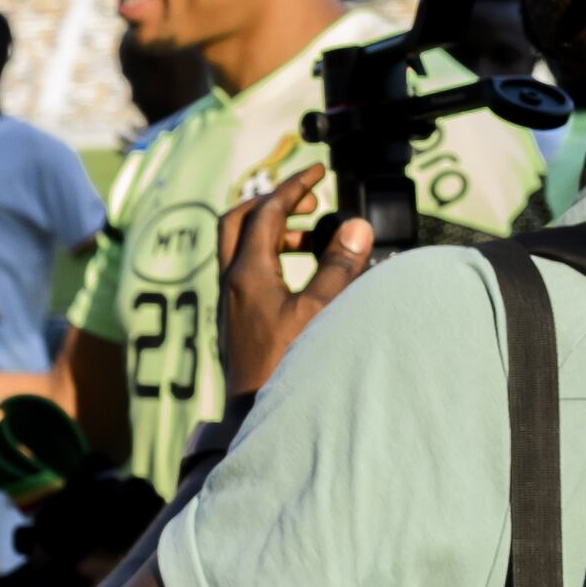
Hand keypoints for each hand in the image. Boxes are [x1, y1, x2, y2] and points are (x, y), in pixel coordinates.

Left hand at [217, 165, 370, 400]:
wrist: (254, 415)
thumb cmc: (286, 365)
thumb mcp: (322, 312)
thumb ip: (339, 266)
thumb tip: (356, 227)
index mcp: (247, 272)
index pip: (266, 210)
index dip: (295, 185)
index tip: (319, 171)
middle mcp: (231, 282)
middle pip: (238, 220)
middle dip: (272, 203)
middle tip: (308, 203)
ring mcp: (229, 302)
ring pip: (240, 247)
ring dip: (273, 232)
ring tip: (313, 241)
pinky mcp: (235, 320)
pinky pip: (247, 272)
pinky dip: (270, 258)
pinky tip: (300, 277)